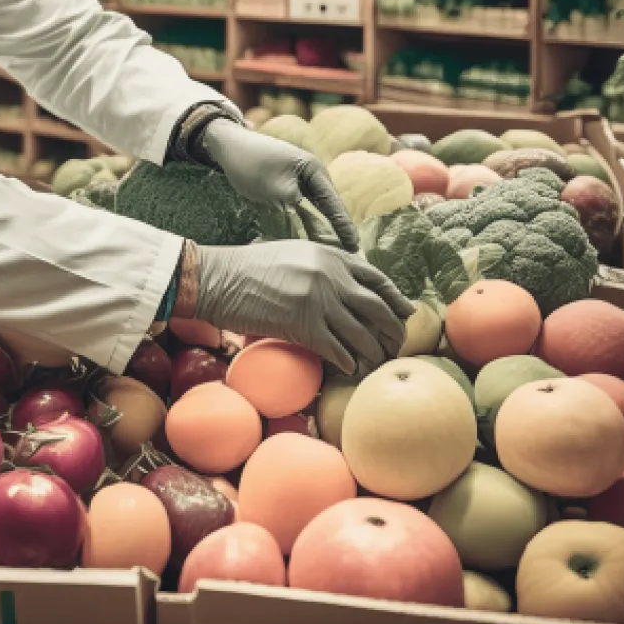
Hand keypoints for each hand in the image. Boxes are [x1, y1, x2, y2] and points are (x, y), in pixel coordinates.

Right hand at [191, 240, 412, 372]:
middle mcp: (330, 275)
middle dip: (393, 331)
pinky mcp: (303, 325)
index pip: (377, 278)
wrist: (217, 277)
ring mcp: (318, 300)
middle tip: (395, 347)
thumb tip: (344, 287)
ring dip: (374, 354)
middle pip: (378, 308)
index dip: (395, 299)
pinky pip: (338, 350)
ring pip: (362, 334)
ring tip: (376, 365)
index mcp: (330, 255)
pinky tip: (351, 370)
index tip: (405, 314)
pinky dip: (349, 363)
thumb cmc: (249, 268)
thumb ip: (322, 266)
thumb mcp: (294, 254)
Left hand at [198, 118, 357, 250]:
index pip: (333, 202)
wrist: (229, 147)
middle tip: (348, 256)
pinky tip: (310, 240)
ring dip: (322, 229)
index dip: (344, 226)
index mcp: (314, 169)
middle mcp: (312, 175)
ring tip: (334, 252)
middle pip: (328, 207)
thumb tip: (310, 229)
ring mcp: (300, 182)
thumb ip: (295, 208)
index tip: (354, 246)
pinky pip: (302, 209)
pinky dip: (307, 223)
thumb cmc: (252, 163)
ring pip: (316, 210)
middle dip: (337, 230)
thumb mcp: (275, 188)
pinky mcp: (288, 188)